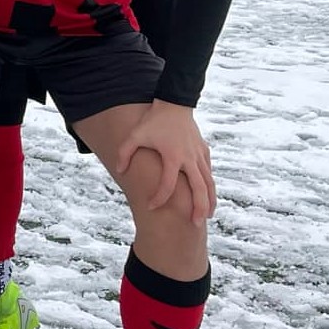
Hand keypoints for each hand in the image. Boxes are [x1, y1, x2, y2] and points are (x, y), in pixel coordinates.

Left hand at [112, 101, 216, 219]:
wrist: (174, 104)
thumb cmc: (153, 121)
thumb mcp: (135, 135)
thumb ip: (125, 152)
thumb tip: (120, 170)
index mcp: (172, 156)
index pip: (167, 184)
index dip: (159, 197)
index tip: (151, 206)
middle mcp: (189, 158)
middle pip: (199, 188)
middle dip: (197, 207)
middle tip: (194, 224)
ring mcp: (199, 155)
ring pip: (209, 182)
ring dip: (209, 200)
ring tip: (206, 216)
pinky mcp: (204, 151)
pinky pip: (208, 172)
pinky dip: (209, 186)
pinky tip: (207, 197)